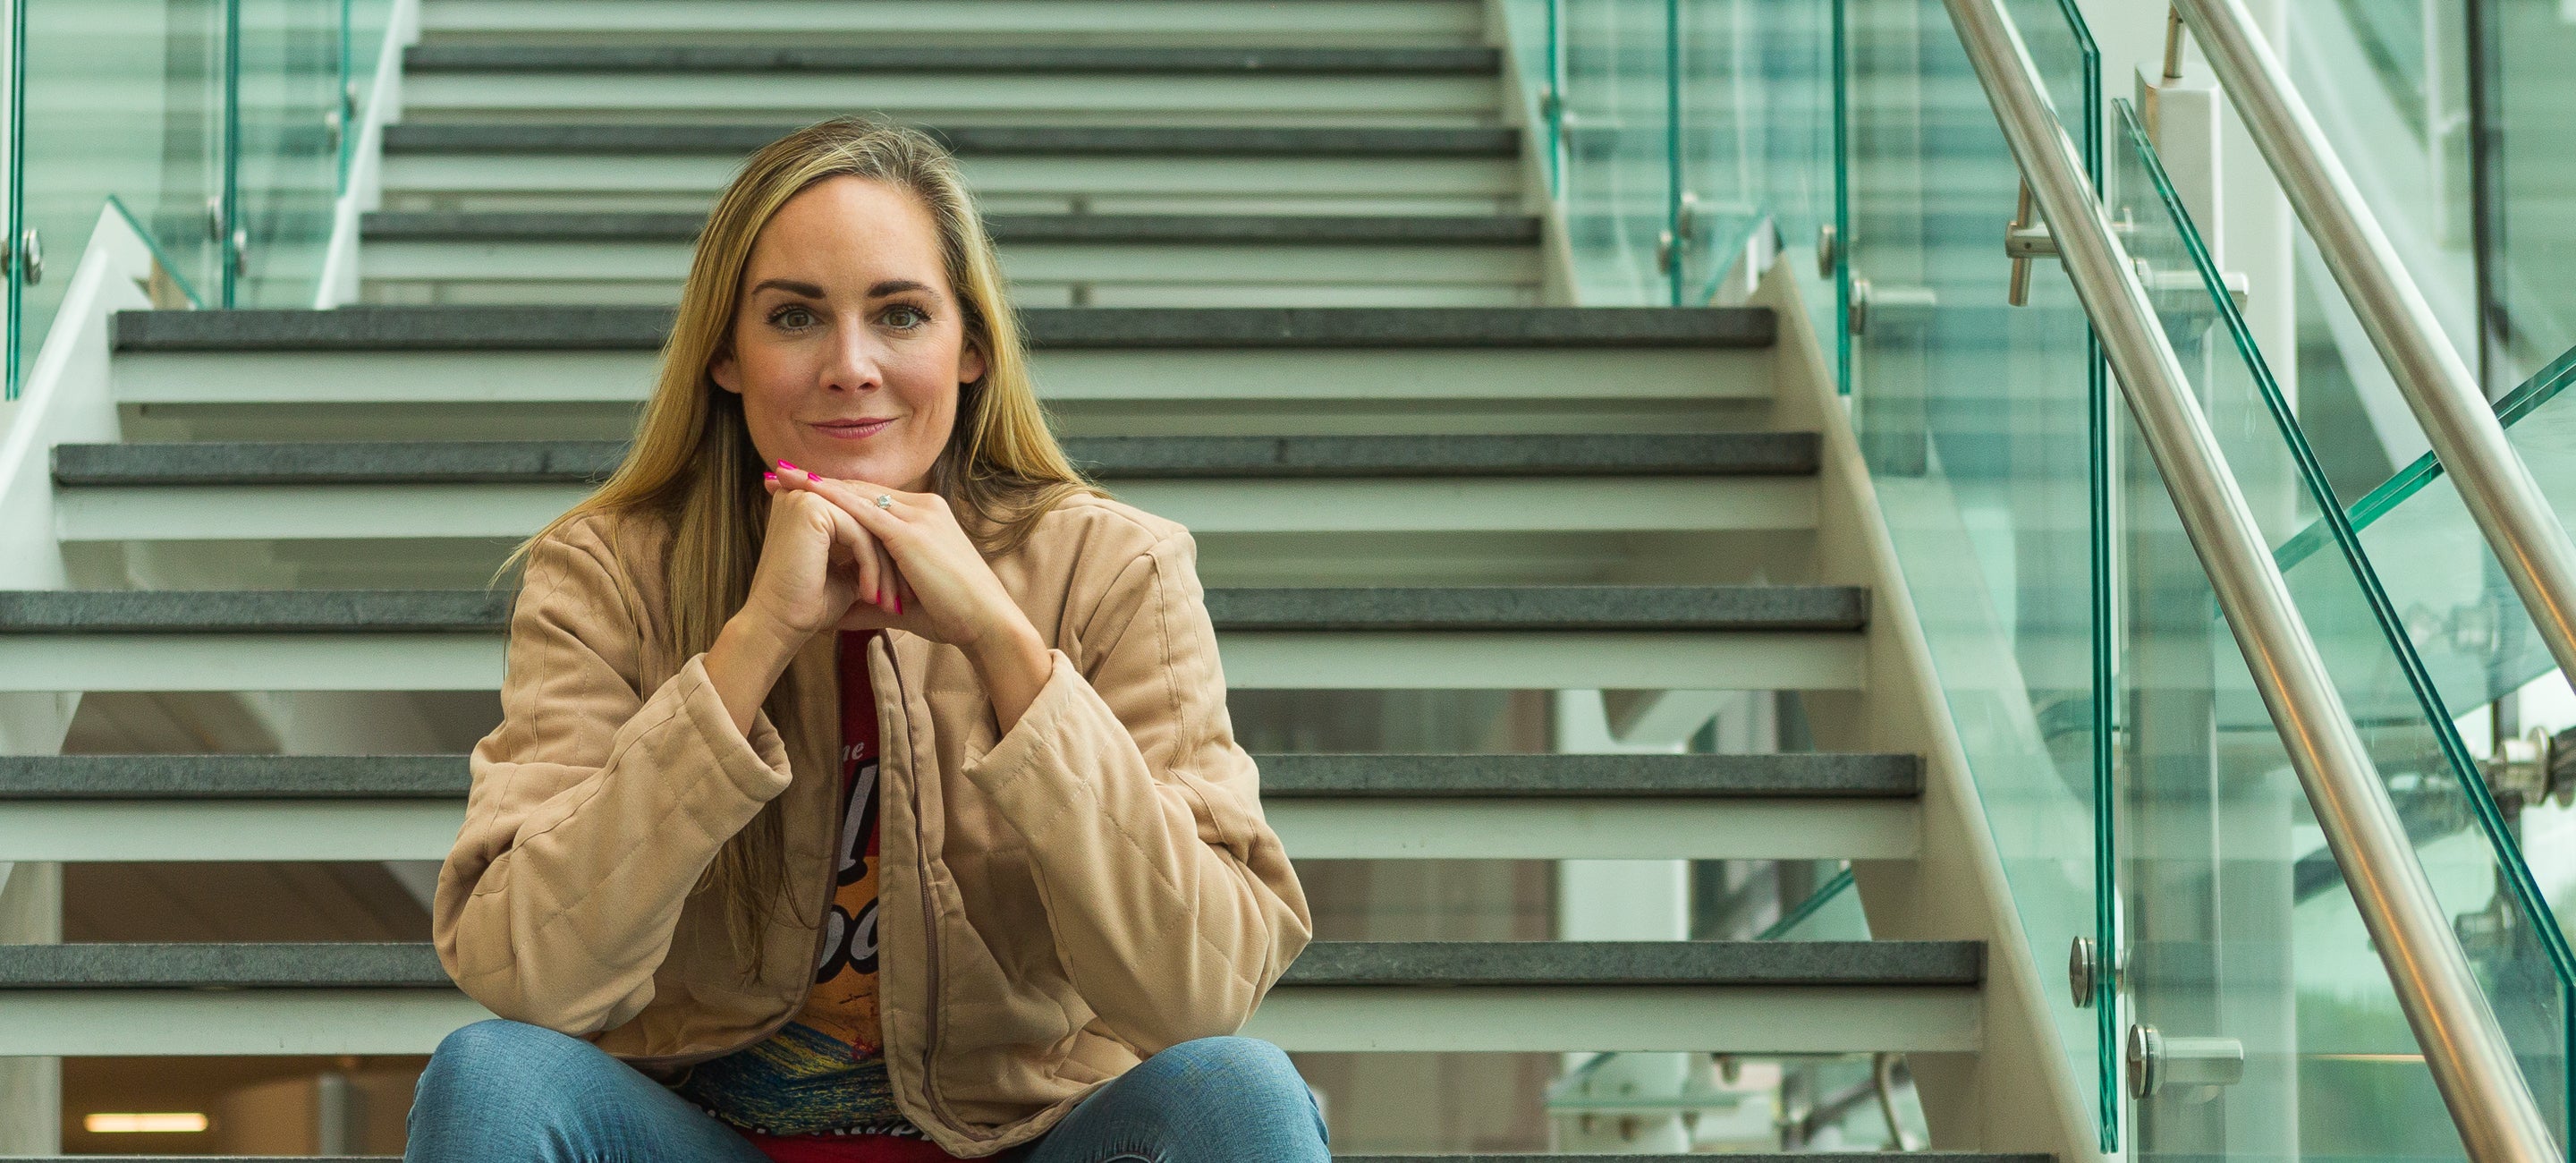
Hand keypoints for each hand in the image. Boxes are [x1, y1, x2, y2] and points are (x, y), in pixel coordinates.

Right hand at [705, 486, 886, 735]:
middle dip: (892, 564)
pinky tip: (872, 597)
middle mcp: (805, 495)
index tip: (905, 589)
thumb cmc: (808, 606)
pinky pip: (860, 536)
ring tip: (891, 604)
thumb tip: (896, 554)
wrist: (776, 626)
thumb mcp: (845, 575)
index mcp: (810, 505)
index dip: (888, 556)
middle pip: (869, 524)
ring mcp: (807, 498)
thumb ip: (864, 557)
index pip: (864, 523)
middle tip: (906, 597)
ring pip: (869, 530)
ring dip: (885, 570)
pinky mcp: (811, 510)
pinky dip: (872, 568)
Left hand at [768, 463, 1052, 729]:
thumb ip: (869, 599)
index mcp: (925, 518)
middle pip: (860, 488)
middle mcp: (923, 507)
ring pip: (858, 494)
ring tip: (781, 474)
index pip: (870, 498)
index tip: (798, 489)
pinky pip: (865, 511)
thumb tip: (834, 615)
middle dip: (817, 480)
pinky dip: (833, 499)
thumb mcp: (902, 600)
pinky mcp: (912, 533)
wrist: (988, 623)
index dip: (833, 492)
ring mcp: (919, 516)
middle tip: (778, 471)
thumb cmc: (952, 616)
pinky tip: (807, 490)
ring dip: (816, 483)